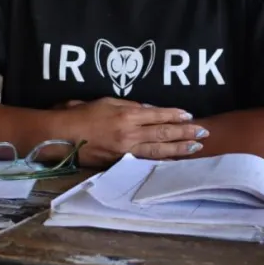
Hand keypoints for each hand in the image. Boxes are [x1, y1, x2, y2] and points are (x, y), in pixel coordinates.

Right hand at [58, 98, 206, 166]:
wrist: (60, 136)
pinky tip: (173, 162)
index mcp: (126, 115)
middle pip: (163, 133)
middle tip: (203, 132)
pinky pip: (144, 162)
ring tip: (195, 148)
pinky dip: (161, 161)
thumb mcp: (106, 101)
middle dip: (185, 132)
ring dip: (179, 149)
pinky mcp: (119, 163)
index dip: (175, 115)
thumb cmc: (80, 114)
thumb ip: (130, 105)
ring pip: (158, 150)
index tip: (190, 115)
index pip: (158, 115)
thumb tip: (149, 110)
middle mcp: (130, 133)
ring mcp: (125, 151)